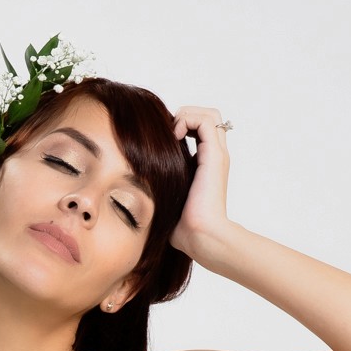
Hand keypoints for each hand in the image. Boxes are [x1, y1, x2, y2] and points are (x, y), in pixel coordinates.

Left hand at [169, 104, 231, 257]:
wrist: (200, 235)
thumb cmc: (180, 224)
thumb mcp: (167, 195)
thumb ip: (159, 182)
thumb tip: (133, 180)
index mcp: (205, 163)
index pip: (200, 128)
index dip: (181, 124)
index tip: (163, 140)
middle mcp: (214, 155)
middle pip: (208, 116)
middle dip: (185, 115)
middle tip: (168, 133)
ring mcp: (216, 154)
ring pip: (210, 114)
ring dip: (186, 115)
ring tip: (172, 134)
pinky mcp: (214, 156)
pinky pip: (206, 121)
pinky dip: (187, 120)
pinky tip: (174, 137)